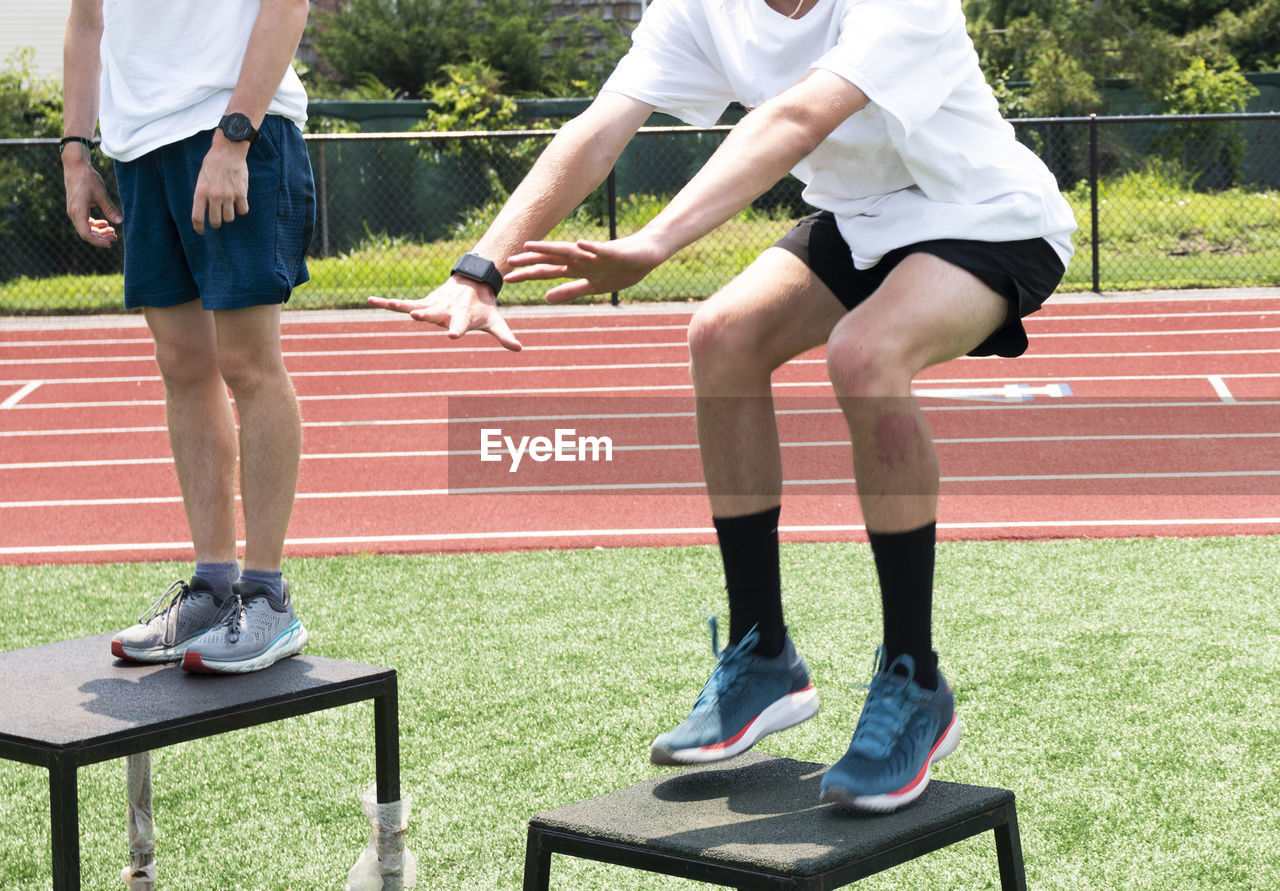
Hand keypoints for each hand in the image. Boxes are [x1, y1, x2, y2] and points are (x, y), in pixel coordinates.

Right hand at [63, 159, 121, 247]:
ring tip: (113, 232)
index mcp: (78, 212)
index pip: (86, 234)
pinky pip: (84, 221)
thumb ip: (110, 209)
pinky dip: (94, 224)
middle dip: (101, 237)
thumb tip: (120, 222)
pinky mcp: (76, 207)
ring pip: (85, 227)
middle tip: (115, 237)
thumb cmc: (87, 178)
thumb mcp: (101, 194)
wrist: (75, 166)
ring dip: (98, 231)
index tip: (110, 244)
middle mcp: (73, 213)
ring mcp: (73, 210)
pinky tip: (105, 224)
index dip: (98, 241)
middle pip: (86, 233)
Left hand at [191, 137, 249, 233]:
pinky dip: (241, 209)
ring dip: (228, 215)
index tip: (201, 231)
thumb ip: (203, 195)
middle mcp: (214, 195)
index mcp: (201, 191)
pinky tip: (239, 202)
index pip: (197, 217)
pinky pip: (243, 211)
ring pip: (229, 218)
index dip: (198, 227)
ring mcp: (229, 195)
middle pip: (215, 221)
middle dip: (216, 223)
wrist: (228, 151)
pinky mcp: (241, 193)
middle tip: (217, 219)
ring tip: (228, 207)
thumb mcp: (202, 179)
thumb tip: (208, 211)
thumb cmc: (213, 164)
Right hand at [368, 277, 522, 351]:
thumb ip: (505, 336)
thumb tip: (520, 349)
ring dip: (402, 306)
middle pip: (435, 314)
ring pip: (416, 305)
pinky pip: (402, 303)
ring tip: (385, 305)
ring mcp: (433, 305)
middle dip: (426, 315)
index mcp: (463, 317)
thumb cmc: (484, 307)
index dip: (457, 329)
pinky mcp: (423, 302)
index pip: (460, 325)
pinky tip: (369, 301)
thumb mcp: (495, 321)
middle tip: (416, 316)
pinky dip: (386, 303)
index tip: (451, 335)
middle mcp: (446, 310)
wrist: (474, 282)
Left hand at [504, 233, 667, 302]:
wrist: (647, 255)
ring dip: (549, 248)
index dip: (528, 275)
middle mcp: (581, 258)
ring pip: (569, 250)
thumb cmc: (620, 269)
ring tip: (531, 246)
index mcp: (576, 268)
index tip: (507, 279)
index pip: (547, 271)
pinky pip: (601, 249)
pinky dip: (590, 247)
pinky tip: (580, 244)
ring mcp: (595, 253)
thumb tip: (545, 297)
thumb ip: (570, 291)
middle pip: (551, 258)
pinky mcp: (613, 251)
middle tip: (509, 262)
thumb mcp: (593, 286)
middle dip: (531, 260)